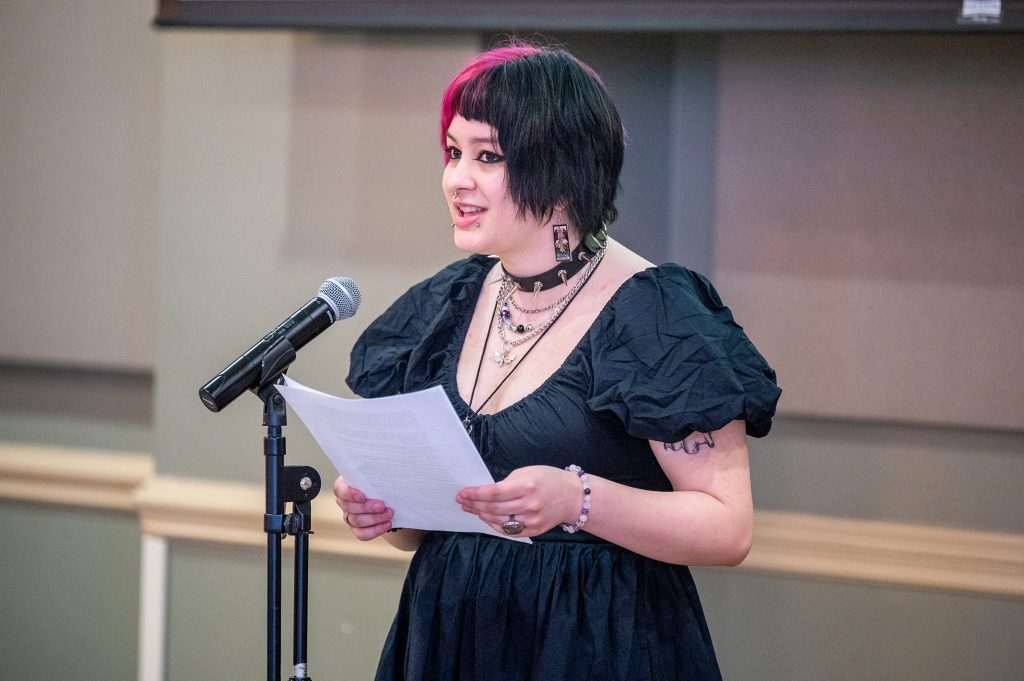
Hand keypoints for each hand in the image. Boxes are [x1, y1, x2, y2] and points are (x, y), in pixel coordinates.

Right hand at [332, 475, 393, 540]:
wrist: (385, 496)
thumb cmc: (377, 481)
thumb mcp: (374, 474)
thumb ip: (374, 472)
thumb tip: (386, 470)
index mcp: (344, 486)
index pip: (340, 490)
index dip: (349, 494)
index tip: (362, 496)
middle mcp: (344, 502)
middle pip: (350, 508)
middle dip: (367, 508)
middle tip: (382, 505)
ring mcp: (349, 516)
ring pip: (357, 521)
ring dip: (375, 519)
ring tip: (389, 514)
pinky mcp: (357, 529)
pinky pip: (362, 534)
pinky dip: (375, 530)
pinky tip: (387, 524)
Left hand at [455, 465, 577, 537]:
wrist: (573, 497)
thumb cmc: (549, 480)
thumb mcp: (529, 472)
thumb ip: (508, 482)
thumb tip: (487, 492)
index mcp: (527, 486)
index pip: (494, 493)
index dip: (476, 494)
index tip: (463, 492)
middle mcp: (529, 505)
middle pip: (493, 508)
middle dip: (474, 504)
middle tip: (462, 500)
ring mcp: (531, 521)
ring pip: (498, 521)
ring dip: (481, 515)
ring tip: (471, 508)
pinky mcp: (534, 531)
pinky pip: (508, 531)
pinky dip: (494, 525)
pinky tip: (486, 518)